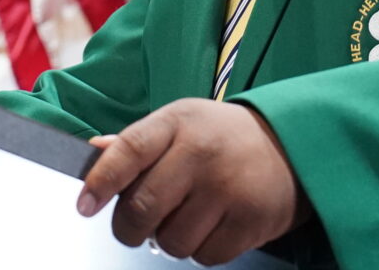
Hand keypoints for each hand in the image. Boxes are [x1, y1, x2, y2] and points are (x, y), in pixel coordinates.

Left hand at [75, 98, 310, 262]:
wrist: (293, 145)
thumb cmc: (225, 137)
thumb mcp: (182, 122)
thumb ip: (138, 142)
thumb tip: (93, 152)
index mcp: (179, 123)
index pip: (128, 151)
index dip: (101, 181)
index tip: (85, 205)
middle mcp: (202, 153)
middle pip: (143, 208)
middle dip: (129, 227)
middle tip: (136, 224)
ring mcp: (227, 188)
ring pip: (170, 241)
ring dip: (170, 239)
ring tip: (187, 218)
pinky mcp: (250, 221)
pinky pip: (204, 257)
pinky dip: (201, 250)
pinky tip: (213, 226)